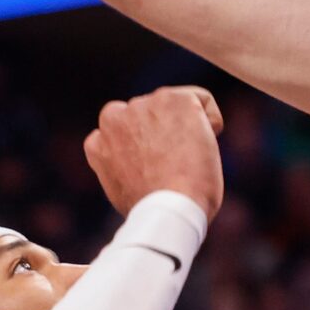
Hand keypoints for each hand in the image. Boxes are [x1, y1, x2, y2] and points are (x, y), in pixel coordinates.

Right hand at [83, 86, 224, 222]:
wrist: (168, 210)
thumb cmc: (153, 210)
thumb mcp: (124, 187)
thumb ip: (127, 163)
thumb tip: (144, 160)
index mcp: (98, 142)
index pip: (122, 131)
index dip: (143, 147)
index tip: (155, 166)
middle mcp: (116, 117)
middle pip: (147, 115)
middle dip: (161, 131)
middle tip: (174, 162)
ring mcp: (144, 105)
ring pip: (172, 106)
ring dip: (183, 125)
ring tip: (188, 159)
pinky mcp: (173, 99)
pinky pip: (201, 100)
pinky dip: (210, 121)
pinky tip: (205, 147)